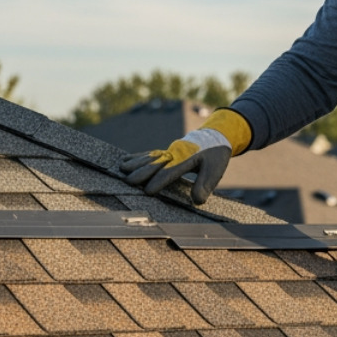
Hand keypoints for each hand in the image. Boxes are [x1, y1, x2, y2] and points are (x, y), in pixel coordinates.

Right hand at [120, 108, 250, 204]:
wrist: (216, 135)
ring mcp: (170, 150)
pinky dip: (137, 157)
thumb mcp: (215, 170)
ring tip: (121, 168)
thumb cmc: (215, 155)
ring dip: (136, 162)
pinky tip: (125, 159)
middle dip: (141, 172)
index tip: (148, 191)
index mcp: (187, 157)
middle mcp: (176, 152)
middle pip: (156, 162)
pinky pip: (150, 153)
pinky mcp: (167, 150)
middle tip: (128, 181)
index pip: (171, 171)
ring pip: (150, 156)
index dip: (159, 181)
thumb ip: (206, 184)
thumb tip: (197, 201)